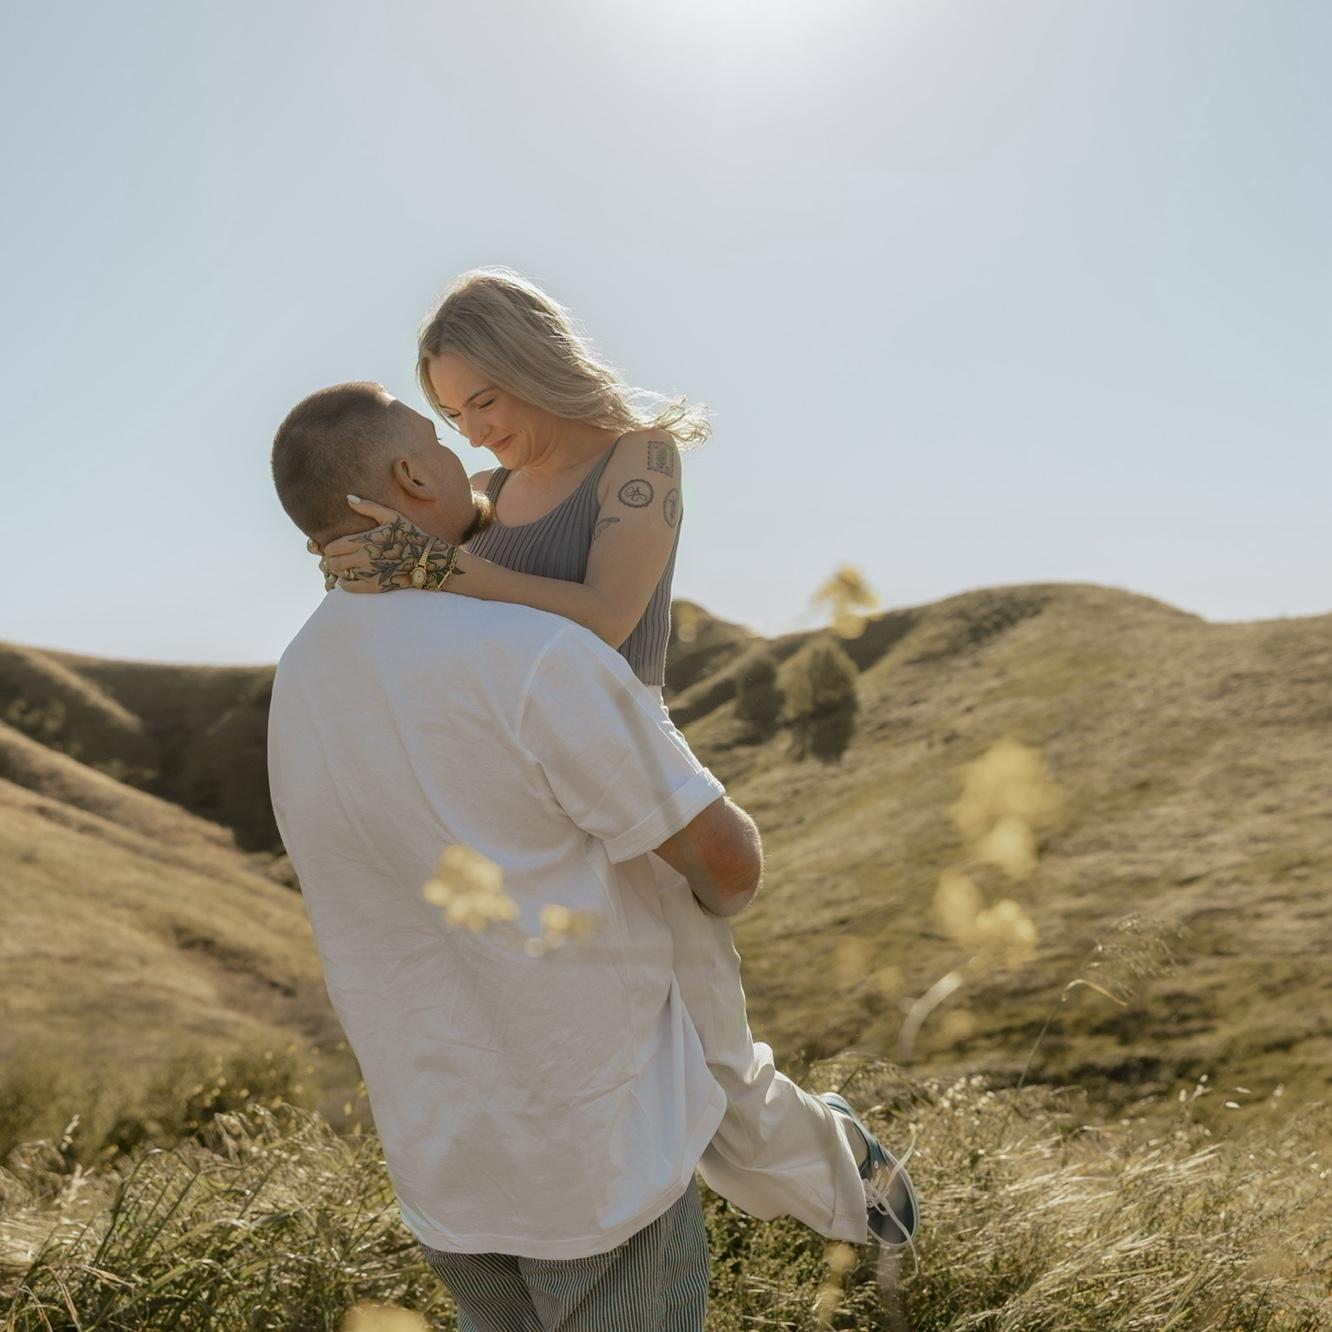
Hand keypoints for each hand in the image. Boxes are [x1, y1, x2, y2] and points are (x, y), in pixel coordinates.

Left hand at [315, 498, 435, 593]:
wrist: (427, 560)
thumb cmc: (409, 535)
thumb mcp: (392, 516)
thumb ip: (368, 507)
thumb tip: (348, 498)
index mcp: (364, 540)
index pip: (333, 547)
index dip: (329, 548)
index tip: (333, 548)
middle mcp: (363, 557)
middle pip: (333, 562)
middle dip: (331, 560)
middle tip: (336, 559)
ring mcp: (368, 573)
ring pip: (340, 574)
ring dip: (338, 571)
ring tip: (343, 568)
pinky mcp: (374, 586)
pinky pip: (349, 588)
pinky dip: (344, 584)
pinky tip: (349, 579)